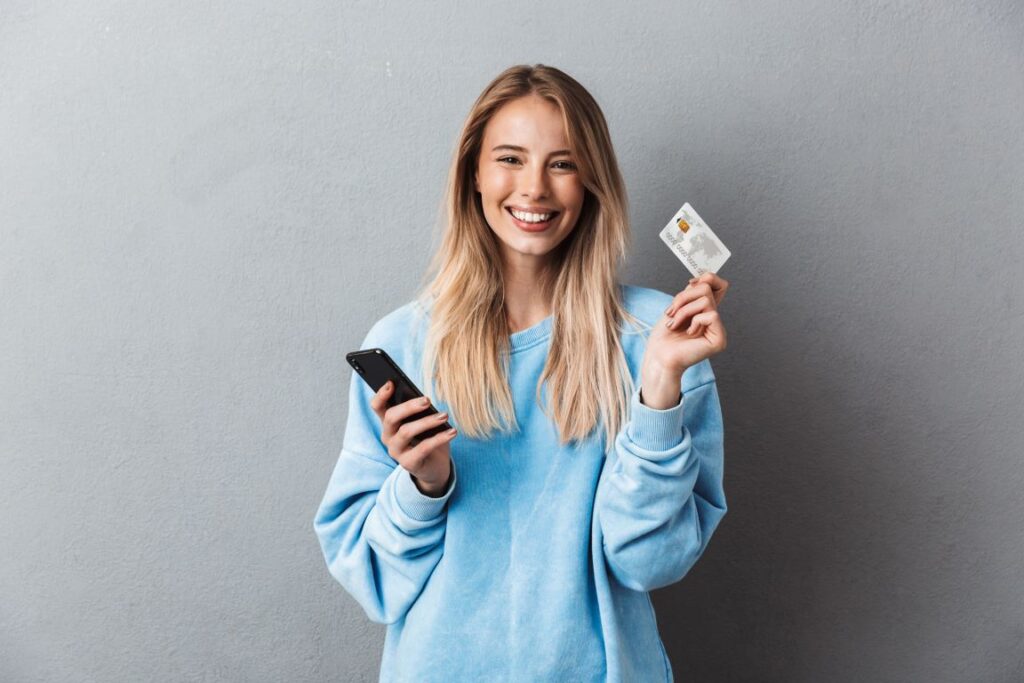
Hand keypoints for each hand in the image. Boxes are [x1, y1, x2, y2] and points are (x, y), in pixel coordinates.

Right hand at [369, 381, 455, 496]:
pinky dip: (439, 438)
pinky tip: (452, 432)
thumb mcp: (422, 422)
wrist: (434, 467)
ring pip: (406, 432)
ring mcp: (396, 451)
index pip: (378, 407)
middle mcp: (388, 436)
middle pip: (391, 417)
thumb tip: (425, 400)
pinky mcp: (408, 463)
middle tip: (427, 400)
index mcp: (389, 423)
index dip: (381, 395)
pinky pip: (423, 448)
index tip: (391, 383)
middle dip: (409, 406)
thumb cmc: (427, 438)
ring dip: (427, 422)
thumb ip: (419, 411)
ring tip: (444, 416)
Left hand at [642, 273, 729, 379]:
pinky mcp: (719, 340)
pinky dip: (694, 321)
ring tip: (674, 324)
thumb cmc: (663, 337)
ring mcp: (718, 330)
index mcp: (704, 311)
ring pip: (706, 300)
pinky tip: (688, 334)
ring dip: (684, 310)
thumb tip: (704, 278)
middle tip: (671, 313)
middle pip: (706, 288)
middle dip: (683, 297)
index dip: (707, 278)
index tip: (690, 283)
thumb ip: (691, 293)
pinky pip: (712, 316)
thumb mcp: (676, 307)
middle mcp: (713, 319)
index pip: (719, 285)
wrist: (658, 357)